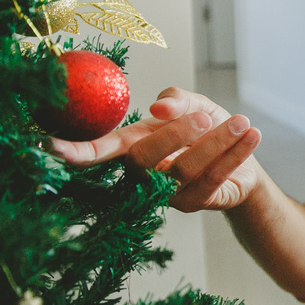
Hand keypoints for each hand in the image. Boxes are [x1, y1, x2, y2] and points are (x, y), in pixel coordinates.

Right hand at [48, 87, 261, 212]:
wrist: (244, 157)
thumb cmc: (208, 128)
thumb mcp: (194, 104)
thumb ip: (177, 100)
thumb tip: (159, 108)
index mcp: (135, 144)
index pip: (102, 150)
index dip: (79, 151)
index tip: (52, 148)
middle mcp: (145, 172)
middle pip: (145, 158)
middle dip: (176, 134)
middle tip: (206, 117)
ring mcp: (167, 193)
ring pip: (186, 169)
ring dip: (217, 142)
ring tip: (241, 121)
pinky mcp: (195, 204)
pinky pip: (213, 181)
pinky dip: (235, 155)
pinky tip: (252, 135)